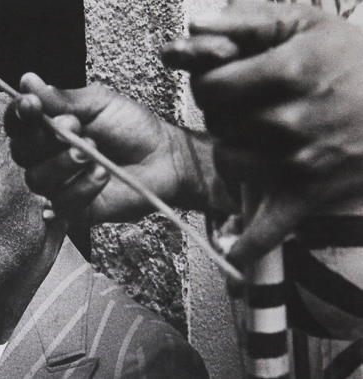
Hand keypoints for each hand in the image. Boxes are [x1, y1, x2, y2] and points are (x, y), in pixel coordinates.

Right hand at [4, 73, 229, 224]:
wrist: (163, 156)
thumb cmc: (132, 127)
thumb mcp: (99, 103)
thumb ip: (63, 98)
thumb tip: (27, 81)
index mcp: (50, 129)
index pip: (19, 124)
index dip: (18, 114)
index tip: (31, 105)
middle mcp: (49, 158)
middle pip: (22, 153)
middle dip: (44, 138)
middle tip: (74, 126)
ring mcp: (61, 185)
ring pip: (38, 179)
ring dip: (62, 162)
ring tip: (92, 150)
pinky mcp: (76, 210)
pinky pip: (63, 202)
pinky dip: (82, 186)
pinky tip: (102, 174)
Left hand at [162, 2, 362, 268]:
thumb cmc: (351, 61)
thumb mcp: (303, 23)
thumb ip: (245, 20)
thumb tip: (192, 29)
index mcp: (288, 72)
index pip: (208, 87)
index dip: (210, 83)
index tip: (223, 83)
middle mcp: (289, 120)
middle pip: (216, 124)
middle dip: (222, 114)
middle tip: (248, 109)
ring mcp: (297, 163)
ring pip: (227, 163)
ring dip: (233, 153)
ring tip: (258, 141)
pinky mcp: (306, 195)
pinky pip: (266, 231)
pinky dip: (247, 243)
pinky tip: (231, 249)